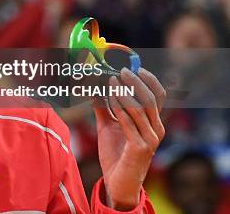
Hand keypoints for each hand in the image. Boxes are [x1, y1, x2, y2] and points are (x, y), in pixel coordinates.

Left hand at [94, 68, 165, 209]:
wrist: (118, 183)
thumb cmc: (116, 153)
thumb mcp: (107, 126)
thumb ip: (103, 107)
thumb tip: (94, 86)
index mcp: (152, 122)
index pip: (157, 96)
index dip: (148, 80)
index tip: (134, 67)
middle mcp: (156, 129)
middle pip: (150, 99)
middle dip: (135, 83)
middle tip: (121, 71)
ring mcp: (150, 139)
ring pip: (140, 109)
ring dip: (124, 93)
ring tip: (111, 81)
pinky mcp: (140, 148)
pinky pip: (130, 123)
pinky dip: (120, 108)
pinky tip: (110, 98)